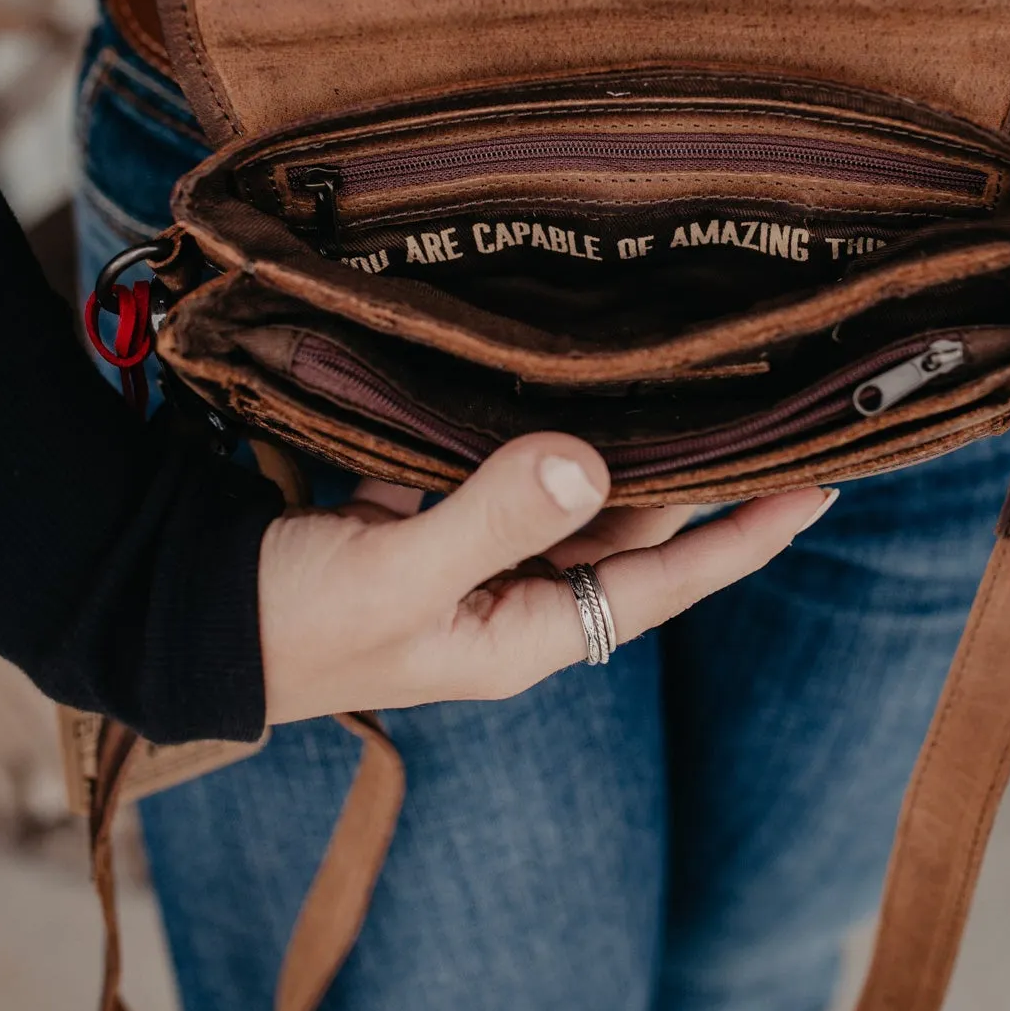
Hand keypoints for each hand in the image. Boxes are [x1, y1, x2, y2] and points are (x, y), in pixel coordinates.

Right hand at [258, 433, 833, 722]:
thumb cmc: (288, 621)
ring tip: (689, 377)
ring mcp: (476, 555)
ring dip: (621, 442)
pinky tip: (570, 379)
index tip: (824, 483)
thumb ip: (493, 519)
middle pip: (631, 529)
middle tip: (763, 396)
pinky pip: (511, 469)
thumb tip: (592, 461)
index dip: (746, 534)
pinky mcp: (433, 515)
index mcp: (526, 634)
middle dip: (694, 472)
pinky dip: (541, 430)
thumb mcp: (396, 577)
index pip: (666, 581)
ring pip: (574, 493)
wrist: (185, 614)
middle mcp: (516, 598)